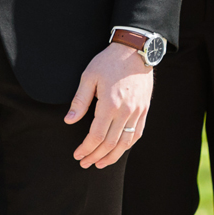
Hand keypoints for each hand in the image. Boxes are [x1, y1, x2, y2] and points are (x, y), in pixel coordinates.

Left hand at [66, 43, 152, 168]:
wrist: (135, 50)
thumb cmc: (109, 61)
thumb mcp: (89, 77)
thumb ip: (79, 101)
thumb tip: (69, 121)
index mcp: (109, 104)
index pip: (97, 135)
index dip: (86, 148)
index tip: (78, 154)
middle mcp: (125, 111)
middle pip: (110, 143)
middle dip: (96, 156)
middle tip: (84, 163)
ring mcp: (137, 111)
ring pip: (125, 143)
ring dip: (112, 157)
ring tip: (99, 163)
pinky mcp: (144, 109)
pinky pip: (137, 134)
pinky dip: (127, 146)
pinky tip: (118, 151)